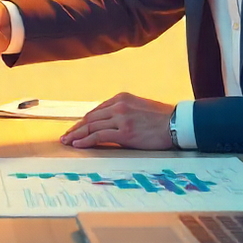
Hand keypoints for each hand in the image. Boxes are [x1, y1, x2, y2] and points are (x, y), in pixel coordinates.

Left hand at [60, 93, 174, 148]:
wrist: (177, 123)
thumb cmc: (162, 118)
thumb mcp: (139, 107)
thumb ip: (124, 112)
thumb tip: (110, 123)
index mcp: (121, 98)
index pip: (96, 111)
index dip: (83, 121)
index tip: (75, 128)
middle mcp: (118, 106)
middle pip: (90, 118)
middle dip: (76, 128)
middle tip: (65, 136)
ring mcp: (120, 118)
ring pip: (91, 126)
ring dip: (77, 135)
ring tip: (67, 142)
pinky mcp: (124, 132)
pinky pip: (99, 136)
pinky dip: (86, 140)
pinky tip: (78, 144)